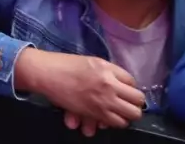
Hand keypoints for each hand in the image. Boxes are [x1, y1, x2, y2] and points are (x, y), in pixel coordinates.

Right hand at [14, 49, 144, 135]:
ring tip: (119, 112)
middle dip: (135, 103)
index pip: (133, 82)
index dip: (129, 87)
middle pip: (138, 100)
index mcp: (108, 69)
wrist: (46, 74)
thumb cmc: (66, 64)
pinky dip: (115, 122)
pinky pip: (116, 123)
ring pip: (131, 115)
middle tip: (127, 103)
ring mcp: (103, 101)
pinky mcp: (95, 113)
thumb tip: (123, 84)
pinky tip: (108, 117)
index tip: (124, 89)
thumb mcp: (92, 61)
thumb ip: (110, 71)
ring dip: (127, 114)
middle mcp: (109, 86)